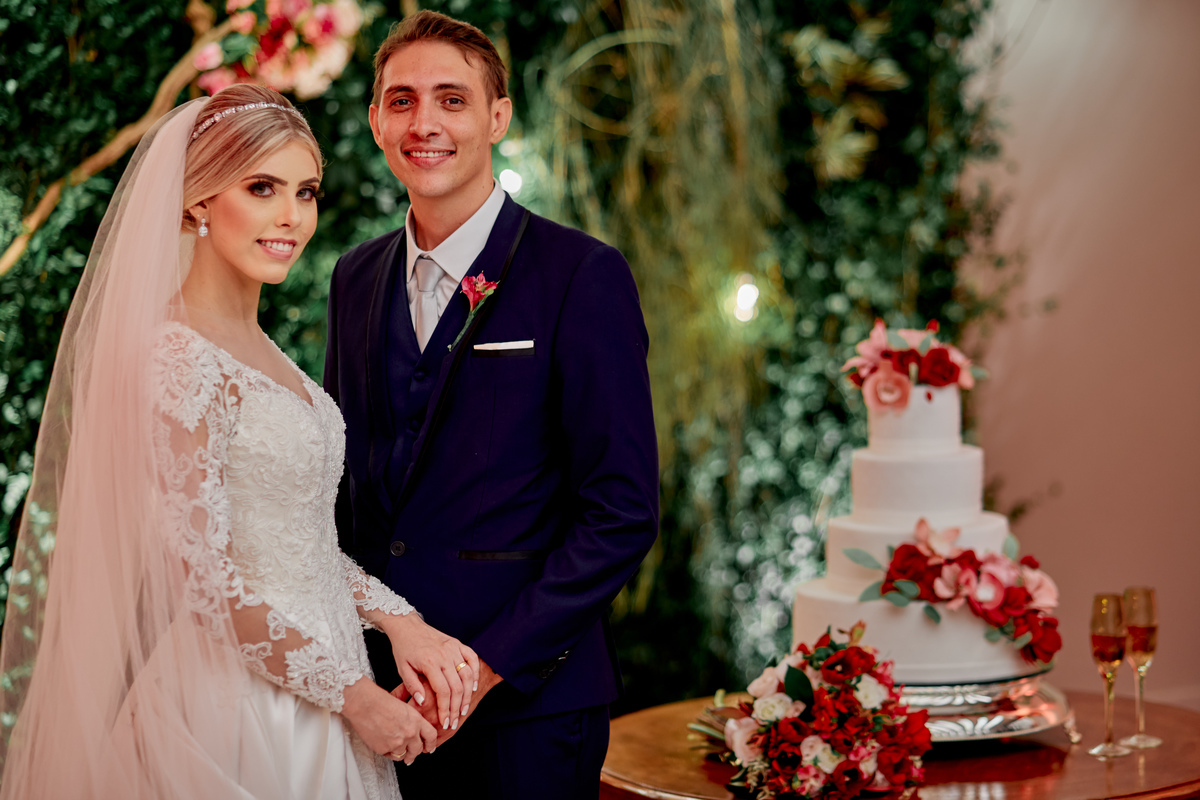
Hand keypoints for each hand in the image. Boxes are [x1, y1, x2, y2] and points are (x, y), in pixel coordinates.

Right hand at [341, 677, 436, 764]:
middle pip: (418, 750)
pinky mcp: (384, 749)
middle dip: (415, 752)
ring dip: (401, 753)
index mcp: (416, 720)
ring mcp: (397, 743)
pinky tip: (384, 743)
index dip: (431, 744)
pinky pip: (390, 756)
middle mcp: (410, 733)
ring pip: (404, 755)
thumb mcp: (404, 706)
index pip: (431, 736)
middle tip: (411, 754)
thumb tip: (417, 730)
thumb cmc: (380, 701)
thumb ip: (413, 720)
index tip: (429, 748)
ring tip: (396, 748)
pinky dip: (388, 752)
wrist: (364, 704)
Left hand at [379, 613, 479, 733]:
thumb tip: (423, 702)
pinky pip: (472, 659)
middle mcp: (444, 655)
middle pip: (457, 687)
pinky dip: (476, 673)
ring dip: (468, 695)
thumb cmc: (404, 648)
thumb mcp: (402, 668)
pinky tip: (474, 687)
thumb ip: (412, 686)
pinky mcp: (457, 643)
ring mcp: (453, 648)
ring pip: (468, 675)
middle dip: (457, 708)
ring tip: (463, 709)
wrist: (407, 626)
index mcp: (430, 662)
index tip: (445, 722)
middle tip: (454, 722)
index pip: (443, 691)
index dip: (445, 710)